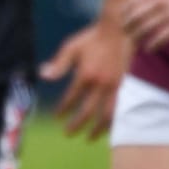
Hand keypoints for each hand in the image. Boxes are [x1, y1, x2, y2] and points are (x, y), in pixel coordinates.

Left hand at [39, 21, 129, 139]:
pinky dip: (113, 120)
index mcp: (85, 75)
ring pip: (106, 114)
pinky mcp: (125, 85)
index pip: (70, 99)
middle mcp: (100, 83)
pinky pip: (120, 108)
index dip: (63, 110)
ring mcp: (114, 85)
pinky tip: (109, 127)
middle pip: (87, 111)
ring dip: (97, 129)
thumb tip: (43, 76)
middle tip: (68, 134)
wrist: (120, 30)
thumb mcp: (71, 47)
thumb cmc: (92, 38)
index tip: (57, 117)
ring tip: (90, 138)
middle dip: (77, 124)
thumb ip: (58, 64)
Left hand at [123, 0, 168, 52]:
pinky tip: (149, 49)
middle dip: (126, 27)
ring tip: (135, 43)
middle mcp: (159, 1)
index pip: (131, 2)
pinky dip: (151, 46)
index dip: (124, 13)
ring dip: (136, 38)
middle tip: (125, 33)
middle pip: (134, 17)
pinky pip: (159, 39)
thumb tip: (141, 2)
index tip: (123, 19)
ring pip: (143, 29)